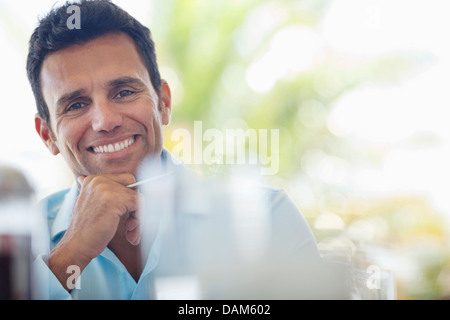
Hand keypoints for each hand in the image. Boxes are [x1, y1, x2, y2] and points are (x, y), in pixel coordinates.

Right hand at [48, 173, 141, 290]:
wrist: (76, 246)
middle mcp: (99, 180)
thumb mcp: (90, 205)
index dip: (130, 198)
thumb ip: (99, 193)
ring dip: (138, 218)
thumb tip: (92, 181)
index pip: (126, 180)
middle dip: (136, 207)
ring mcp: (107, 188)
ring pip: (138, 198)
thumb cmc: (86, 230)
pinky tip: (129, 234)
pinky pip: (140, 204)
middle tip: (130, 225)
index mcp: (93, 180)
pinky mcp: (115, 199)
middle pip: (134, 188)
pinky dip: (139, 220)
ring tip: (130, 232)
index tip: (127, 214)